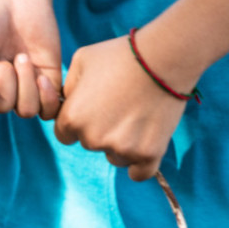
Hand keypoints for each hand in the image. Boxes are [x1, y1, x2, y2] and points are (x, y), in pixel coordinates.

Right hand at [0, 0, 62, 118]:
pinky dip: (47, 97)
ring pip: (26, 110)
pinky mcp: (48, 83)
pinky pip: (49, 110)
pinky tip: (41, 77)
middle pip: (1, 107)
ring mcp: (24, 90)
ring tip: (21, 57)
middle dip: (2, 79)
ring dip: (24, 82)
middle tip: (2, 56)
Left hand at [58, 34, 194, 180]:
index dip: (79, 121)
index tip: (95, 109)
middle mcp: (93, 138)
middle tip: (121, 106)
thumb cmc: (121, 55)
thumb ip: (68, 88)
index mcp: (73, 118)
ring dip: (122, 144)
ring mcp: (121, 148)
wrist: (165, 57)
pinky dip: (140, 165)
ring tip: (138, 116)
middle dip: (101, 130)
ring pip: (115, 157)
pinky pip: (138, 173)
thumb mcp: (81, 62)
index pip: (65, 134)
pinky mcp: (148, 154)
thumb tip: (63, 103)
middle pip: (90, 144)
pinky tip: (143, 148)